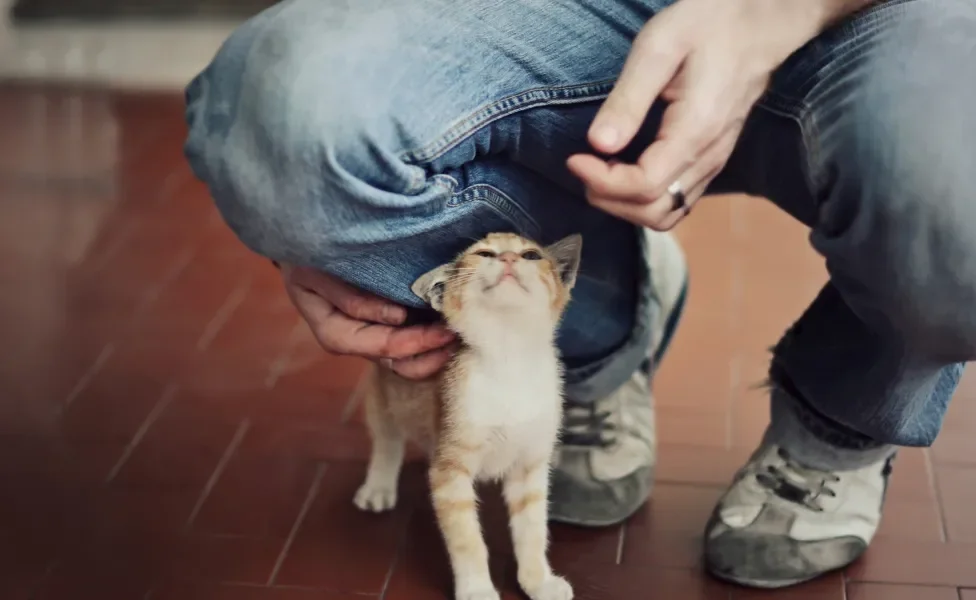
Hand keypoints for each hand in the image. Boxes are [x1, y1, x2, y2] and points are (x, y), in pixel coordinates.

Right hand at [281, 263, 455, 378]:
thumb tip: (397, 318)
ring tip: (460, 331)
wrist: (302, 245)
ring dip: (435, 349)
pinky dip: (432, 335)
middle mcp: (357, 341)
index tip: (443, 329)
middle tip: (459, 333)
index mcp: (336, 333)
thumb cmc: (307, 256)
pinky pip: (412, 338)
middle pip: (400, 362)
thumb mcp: (317, 272)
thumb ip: (350, 297)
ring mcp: (372, 334)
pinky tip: (451, 320)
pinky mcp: (386, 322)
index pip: (382, 347)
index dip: (415, 343)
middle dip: (431, 353)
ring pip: (409, 358)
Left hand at [568, 0, 828, 229]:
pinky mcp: (711, 162)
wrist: (758, 23)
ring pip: (665, 214)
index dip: (602, 181)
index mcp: (696, 131)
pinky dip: (642, 200)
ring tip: (597, 172)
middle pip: (652, 211)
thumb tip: (599, 144)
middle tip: (582, 164)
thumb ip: (629, 99)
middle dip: (608, 197)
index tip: (575, 158)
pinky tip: (622, 172)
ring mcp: (714, 163)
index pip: (644, 185)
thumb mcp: (659, 48)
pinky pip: (675, 201)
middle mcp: (709, 157)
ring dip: (624, 205)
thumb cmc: (709, 25)